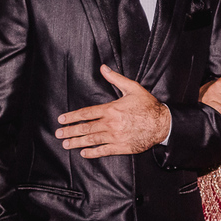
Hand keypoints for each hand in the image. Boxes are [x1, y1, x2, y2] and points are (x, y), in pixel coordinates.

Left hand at [55, 65, 170, 156]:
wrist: (162, 123)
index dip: (72, 117)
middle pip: (85, 128)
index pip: (86, 113)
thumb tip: (103, 67)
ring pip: (91, 140)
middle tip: (58, 134)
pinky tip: (84, 153)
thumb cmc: (148, 106)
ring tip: (66, 144)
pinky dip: (92, 153)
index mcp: (111, 109)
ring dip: (77, 142)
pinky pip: (104, 151)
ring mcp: (115, 137)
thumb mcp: (133, 88)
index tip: (62, 120)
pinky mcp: (122, 147)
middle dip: (70, 131)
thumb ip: (115, 79)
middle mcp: (111, 124)